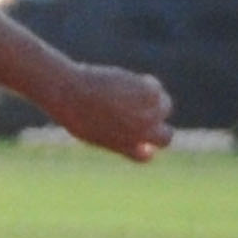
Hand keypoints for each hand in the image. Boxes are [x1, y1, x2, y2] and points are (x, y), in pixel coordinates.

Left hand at [35, 62, 173, 163]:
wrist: (71, 94)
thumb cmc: (73, 112)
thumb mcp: (91, 131)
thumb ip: (111, 135)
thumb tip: (123, 130)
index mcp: (125, 147)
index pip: (146, 157)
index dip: (145, 146)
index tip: (138, 137)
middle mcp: (140, 133)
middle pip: (166, 137)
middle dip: (158, 127)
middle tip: (148, 113)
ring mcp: (146, 113)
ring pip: (165, 107)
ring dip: (156, 101)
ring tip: (137, 92)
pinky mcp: (148, 92)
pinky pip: (156, 87)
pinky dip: (148, 83)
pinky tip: (132, 81)